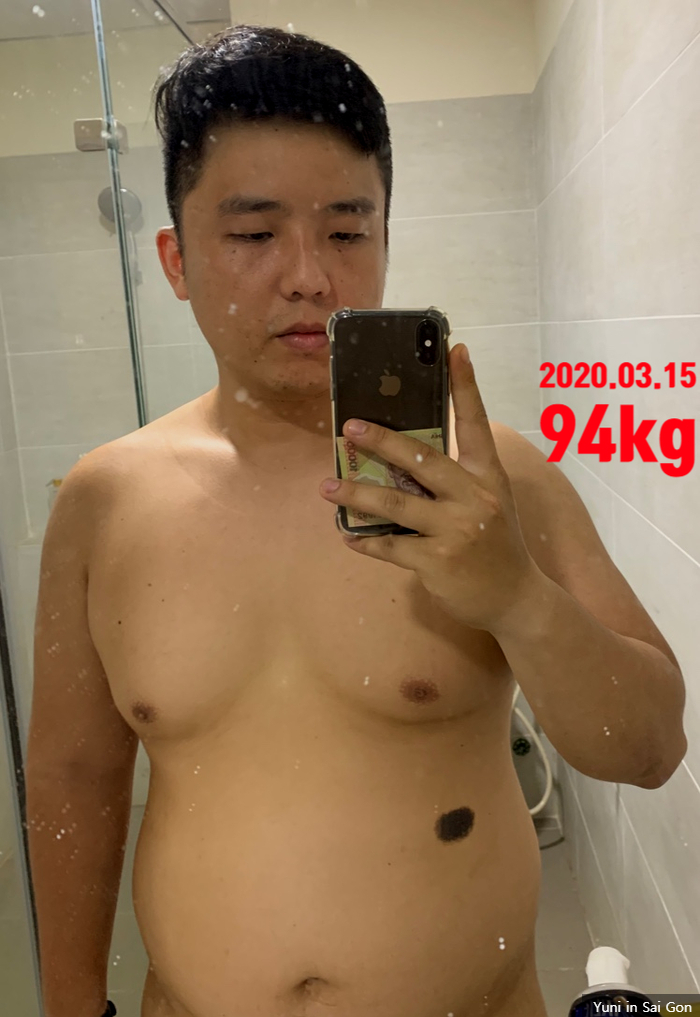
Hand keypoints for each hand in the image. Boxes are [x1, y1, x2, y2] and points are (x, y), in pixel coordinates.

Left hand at [319, 344, 540, 632]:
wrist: (517, 599)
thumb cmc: (497, 545)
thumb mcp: (489, 504)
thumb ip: (456, 481)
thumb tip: (404, 460)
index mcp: (488, 477)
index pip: (477, 424)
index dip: (466, 386)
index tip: (455, 349)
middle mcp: (474, 498)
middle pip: (422, 458)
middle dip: (382, 440)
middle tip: (350, 427)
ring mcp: (456, 530)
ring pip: (395, 503)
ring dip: (356, 492)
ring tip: (326, 485)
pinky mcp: (436, 561)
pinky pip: (390, 545)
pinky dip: (366, 541)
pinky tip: (348, 535)